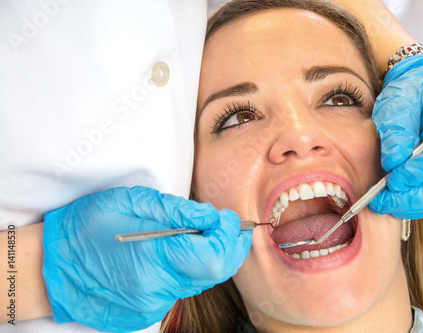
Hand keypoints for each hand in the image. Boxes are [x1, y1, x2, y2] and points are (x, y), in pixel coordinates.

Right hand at [42, 186, 251, 331]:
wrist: (52, 266)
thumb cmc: (87, 227)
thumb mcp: (130, 202)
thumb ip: (176, 210)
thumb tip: (210, 215)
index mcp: (153, 257)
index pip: (214, 256)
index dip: (230, 235)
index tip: (227, 218)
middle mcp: (157, 288)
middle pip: (216, 273)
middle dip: (230, 246)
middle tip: (226, 226)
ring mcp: (151, 305)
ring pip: (199, 282)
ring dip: (207, 257)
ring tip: (197, 235)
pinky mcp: (145, 314)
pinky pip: (179, 291)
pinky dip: (185, 271)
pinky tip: (172, 256)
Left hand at [370, 54, 422, 218]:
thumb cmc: (414, 94)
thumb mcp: (398, 102)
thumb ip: (396, 130)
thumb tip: (393, 162)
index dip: (419, 174)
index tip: (390, 181)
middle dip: (411, 198)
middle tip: (379, 201)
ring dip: (413, 204)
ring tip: (384, 201)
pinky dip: (421, 203)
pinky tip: (400, 198)